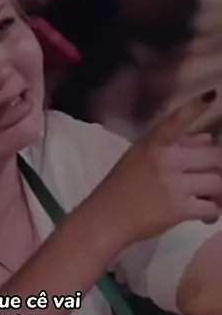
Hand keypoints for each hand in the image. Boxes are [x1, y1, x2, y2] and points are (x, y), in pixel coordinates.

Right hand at [98, 91, 221, 245]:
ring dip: (218, 192)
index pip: (177, 119)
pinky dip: (213, 211)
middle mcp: (165, 159)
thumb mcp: (140, 158)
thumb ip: (174, 146)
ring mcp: (172, 185)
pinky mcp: (178, 209)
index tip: (211, 95)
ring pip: (217, 182)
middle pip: (214, 156)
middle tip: (213, 178)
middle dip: (219, 168)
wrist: (104, 219)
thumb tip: (208, 139)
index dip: (196, 107)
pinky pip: (211, 207)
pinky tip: (206, 215)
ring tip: (213, 199)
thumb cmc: (120, 188)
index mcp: (153, 143)